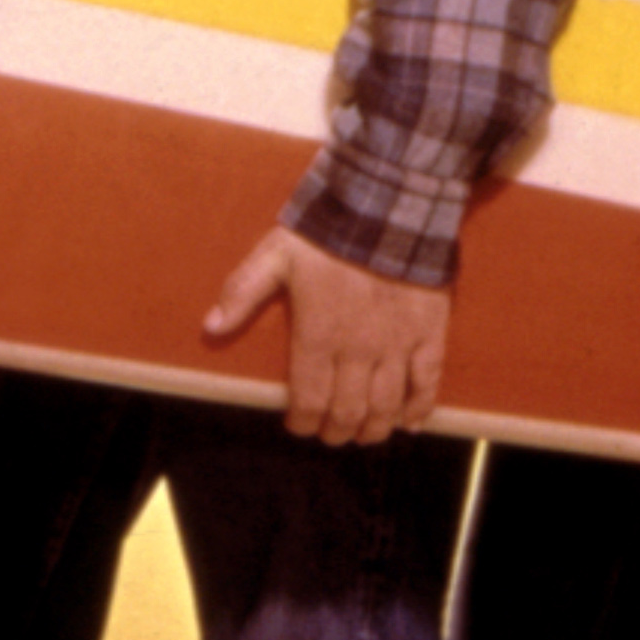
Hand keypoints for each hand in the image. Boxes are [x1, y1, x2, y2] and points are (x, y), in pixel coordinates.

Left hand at [205, 225, 447, 443]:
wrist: (388, 205)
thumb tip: (211, 327)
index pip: (308, 399)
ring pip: (386, 406)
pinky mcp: (428, 334)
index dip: (303, 421)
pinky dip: (419, 408)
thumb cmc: (326, 232)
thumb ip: (242, 292)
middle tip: (330, 433)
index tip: (298, 425)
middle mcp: (358, 350)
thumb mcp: (275, 255)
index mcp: (318, 335)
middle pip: (348, 412)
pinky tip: (410, 423)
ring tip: (363, 434)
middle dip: (336, 431)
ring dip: (373, 429)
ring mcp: (396, 345)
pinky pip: (427, 382)